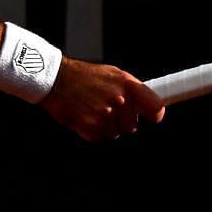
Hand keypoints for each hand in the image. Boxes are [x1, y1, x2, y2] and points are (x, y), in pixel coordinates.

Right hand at [41, 57, 165, 141]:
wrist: (56, 80)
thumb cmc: (84, 76)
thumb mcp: (113, 74)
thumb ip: (132, 89)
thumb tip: (146, 105)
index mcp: (127, 85)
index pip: (156, 107)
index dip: (155, 115)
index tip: (152, 117)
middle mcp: (118, 101)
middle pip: (132, 126)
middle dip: (122, 121)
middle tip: (107, 108)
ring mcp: (104, 116)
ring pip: (115, 133)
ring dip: (106, 126)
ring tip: (93, 109)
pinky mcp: (90, 128)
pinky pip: (99, 137)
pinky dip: (92, 131)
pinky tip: (85, 116)